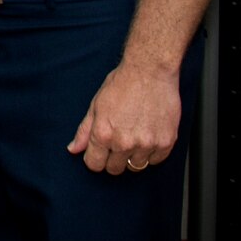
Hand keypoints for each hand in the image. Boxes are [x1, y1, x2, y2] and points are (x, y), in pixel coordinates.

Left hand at [67, 60, 182, 174]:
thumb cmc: (122, 84)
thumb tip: (74, 149)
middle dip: (113, 159)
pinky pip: (155, 161)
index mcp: (103, 133)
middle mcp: (125, 142)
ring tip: (133, 136)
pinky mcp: (166, 142)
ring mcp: (147, 144)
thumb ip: (84, 131)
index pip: (94, 165)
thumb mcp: (96, 105)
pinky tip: (147, 137)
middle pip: (115, 169)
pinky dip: (151, 153)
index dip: (95, 159)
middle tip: (117, 142)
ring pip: (136, 166)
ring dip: (133, 156)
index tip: (99, 152)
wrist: (150, 72)